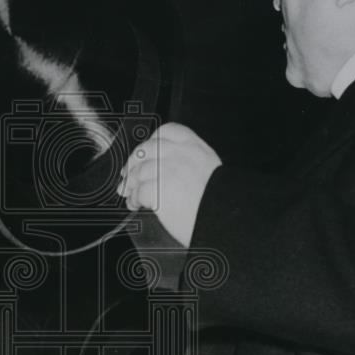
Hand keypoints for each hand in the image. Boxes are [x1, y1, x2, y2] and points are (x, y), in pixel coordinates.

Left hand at [118, 123, 220, 246]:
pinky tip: (135, 204)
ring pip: (140, 170)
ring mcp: (169, 171)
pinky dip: (134, 198)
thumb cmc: (220, 205)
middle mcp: (181, 156)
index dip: (151, 141)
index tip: (144, 152)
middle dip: (133, 162)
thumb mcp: (211, 174)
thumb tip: (168, 170)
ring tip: (130, 194)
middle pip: (147, 149)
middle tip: (128, 174)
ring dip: (131, 183)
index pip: (167, 131)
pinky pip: (139, 191)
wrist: (227, 222)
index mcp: (197, 149)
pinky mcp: (159, 190)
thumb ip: (191, 165)